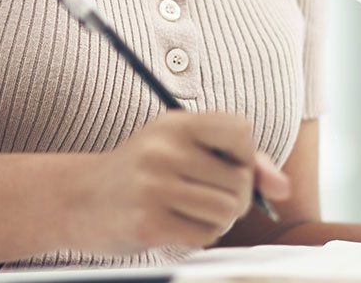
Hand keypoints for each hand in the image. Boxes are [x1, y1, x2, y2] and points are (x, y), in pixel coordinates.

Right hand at [70, 110, 290, 254]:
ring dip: (217, 221)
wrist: (77, 199)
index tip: (226, 166)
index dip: (246, 156)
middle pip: (240, 181)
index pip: (241, 130)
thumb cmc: (140, 172)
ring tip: (191, 214)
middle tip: (205, 199)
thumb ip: (237, 160)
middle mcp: (164, 150)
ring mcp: (153, 186)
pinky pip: (204, 236)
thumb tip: (283, 189)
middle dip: (234, 198)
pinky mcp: (148, 223)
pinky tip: (175, 227)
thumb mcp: (180, 148)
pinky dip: (198, 237)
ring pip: (227, 211)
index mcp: (175, 123)